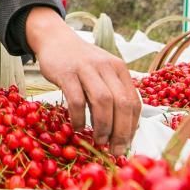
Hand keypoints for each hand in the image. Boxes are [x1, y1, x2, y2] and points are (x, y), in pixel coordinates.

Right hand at [24, 7, 140, 154]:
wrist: (55, 40)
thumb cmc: (81, 62)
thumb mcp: (103, 72)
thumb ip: (113, 93)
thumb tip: (124, 129)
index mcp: (119, 69)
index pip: (134, 101)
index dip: (132, 127)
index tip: (126, 144)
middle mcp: (107, 67)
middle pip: (122, 103)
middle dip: (121, 131)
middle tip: (115, 149)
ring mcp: (87, 69)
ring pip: (103, 101)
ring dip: (103, 126)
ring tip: (99, 141)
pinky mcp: (67, 73)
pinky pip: (77, 99)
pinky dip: (80, 117)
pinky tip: (78, 127)